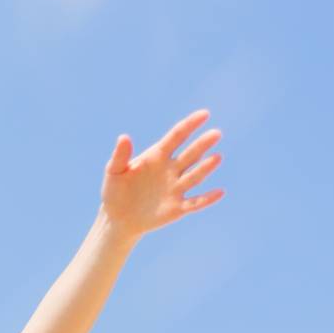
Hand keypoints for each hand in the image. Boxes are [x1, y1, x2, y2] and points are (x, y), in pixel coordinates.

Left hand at [100, 108, 223, 241]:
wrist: (118, 218)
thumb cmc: (115, 191)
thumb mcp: (113, 172)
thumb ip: (120, 156)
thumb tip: (123, 137)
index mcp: (157, 156)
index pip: (177, 136)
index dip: (190, 125)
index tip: (204, 114)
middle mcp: (171, 169)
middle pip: (190, 154)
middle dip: (202, 144)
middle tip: (216, 133)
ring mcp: (176, 188)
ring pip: (194, 176)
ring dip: (206, 167)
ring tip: (217, 158)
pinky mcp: (177, 208)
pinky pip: (195, 202)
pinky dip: (207, 199)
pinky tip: (220, 192)